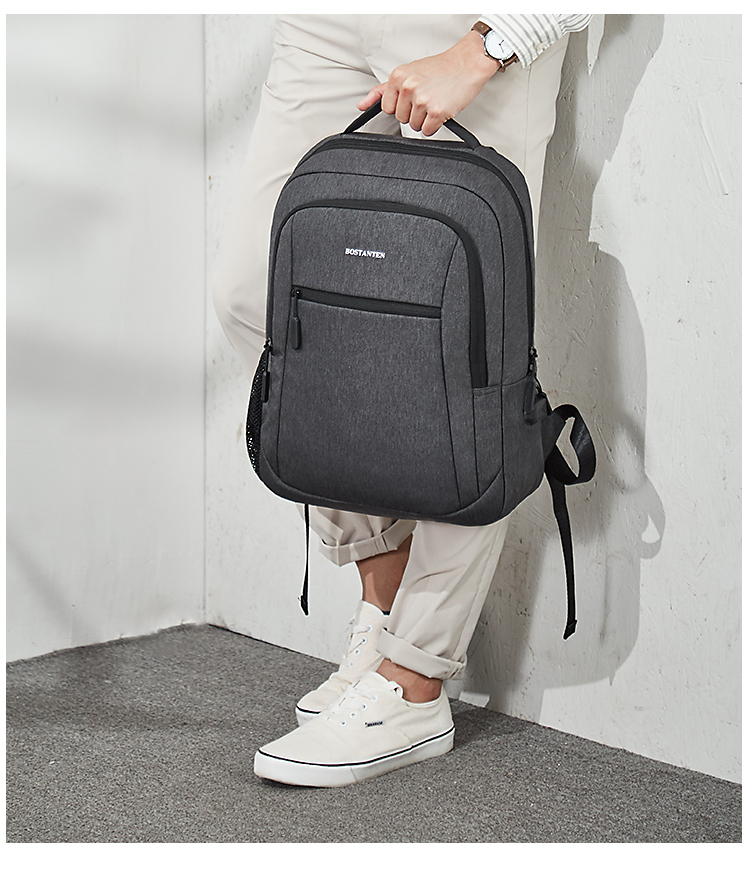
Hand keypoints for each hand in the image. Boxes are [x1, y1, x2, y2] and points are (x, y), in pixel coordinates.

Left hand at [357, 31, 499, 136]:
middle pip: (401, 119)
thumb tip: (362, 105)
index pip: (388, 108)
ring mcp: (422, 100)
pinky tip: (441, 109)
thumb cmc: (441, 68)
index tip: (412, 97)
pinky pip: (428, 131)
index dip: (401, 106)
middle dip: (414, 112)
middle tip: (427, 97)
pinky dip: (435, 125)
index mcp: (398, 77)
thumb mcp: (408, 72)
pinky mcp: (436, 112)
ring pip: (414, 126)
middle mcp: (408, 87)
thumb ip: (383, 90)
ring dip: (426, 119)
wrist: (468, 63)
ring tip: (435, 100)